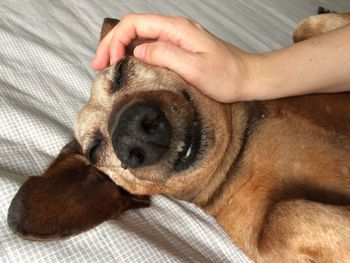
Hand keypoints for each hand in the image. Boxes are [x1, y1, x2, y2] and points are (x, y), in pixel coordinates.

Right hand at [91, 14, 254, 102]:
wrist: (248, 78)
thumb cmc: (226, 76)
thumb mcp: (195, 68)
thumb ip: (165, 56)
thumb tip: (137, 52)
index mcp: (176, 29)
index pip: (135, 24)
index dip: (116, 40)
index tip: (107, 61)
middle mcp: (175, 30)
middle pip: (134, 28)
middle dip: (112, 44)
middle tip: (98, 65)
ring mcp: (177, 39)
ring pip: (140, 38)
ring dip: (120, 50)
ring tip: (107, 67)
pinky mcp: (180, 50)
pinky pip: (151, 48)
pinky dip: (134, 56)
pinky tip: (128, 67)